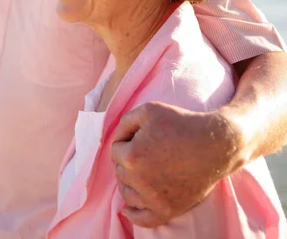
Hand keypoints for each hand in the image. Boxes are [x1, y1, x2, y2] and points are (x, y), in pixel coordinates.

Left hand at [111, 101, 241, 227]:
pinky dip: (133, 215)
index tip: (143, 135)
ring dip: (130, 181)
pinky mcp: (167, 210)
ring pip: (127, 193)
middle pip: (121, 171)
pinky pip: (143, 220)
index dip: (128, 139)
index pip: (115, 149)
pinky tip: (127, 210)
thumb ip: (125, 122)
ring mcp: (153, 199)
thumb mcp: (148, 110)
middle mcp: (139, 180)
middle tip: (148, 150)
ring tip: (144, 170)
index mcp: (132, 156)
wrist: (214, 144)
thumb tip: (117, 138)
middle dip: (129, 159)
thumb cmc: (181, 123)